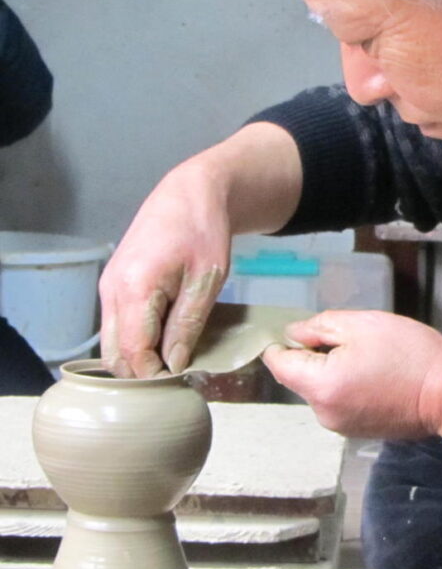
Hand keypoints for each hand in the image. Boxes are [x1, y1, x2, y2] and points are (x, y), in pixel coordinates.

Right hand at [100, 159, 230, 377]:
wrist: (189, 194)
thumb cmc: (203, 232)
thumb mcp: (206, 281)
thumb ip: (187, 325)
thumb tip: (173, 365)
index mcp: (134, 289)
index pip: (132, 351)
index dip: (154, 371)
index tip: (181, 374)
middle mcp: (111, 290)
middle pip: (113, 352)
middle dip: (141, 368)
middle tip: (178, 367)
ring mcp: (108, 286)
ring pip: (111, 340)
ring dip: (137, 353)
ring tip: (174, 350)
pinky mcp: (113, 284)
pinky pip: (117, 323)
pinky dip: (135, 336)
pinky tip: (164, 332)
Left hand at [263, 310, 441, 438]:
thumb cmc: (409, 353)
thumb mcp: (363, 324)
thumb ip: (320, 326)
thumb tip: (293, 333)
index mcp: (320, 386)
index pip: (278, 364)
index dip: (282, 343)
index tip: (300, 330)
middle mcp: (323, 413)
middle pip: (300, 377)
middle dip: (315, 356)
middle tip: (352, 338)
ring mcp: (340, 426)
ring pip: (320, 389)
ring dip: (333, 371)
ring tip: (370, 357)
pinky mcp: (356, 431)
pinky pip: (339, 402)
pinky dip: (348, 387)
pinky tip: (376, 376)